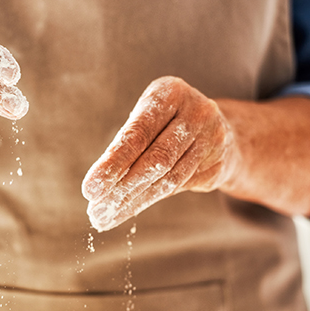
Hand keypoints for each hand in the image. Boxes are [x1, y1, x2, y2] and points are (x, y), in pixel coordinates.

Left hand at [82, 76, 238, 230]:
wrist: (219, 129)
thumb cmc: (167, 122)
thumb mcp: (147, 119)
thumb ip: (127, 144)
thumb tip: (98, 187)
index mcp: (171, 93)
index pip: (138, 134)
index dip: (113, 164)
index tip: (90, 189)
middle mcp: (196, 112)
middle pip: (155, 160)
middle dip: (122, 189)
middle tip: (96, 211)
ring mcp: (212, 138)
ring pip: (168, 179)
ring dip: (133, 202)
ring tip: (106, 217)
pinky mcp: (218, 164)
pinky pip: (180, 187)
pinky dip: (149, 201)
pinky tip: (128, 210)